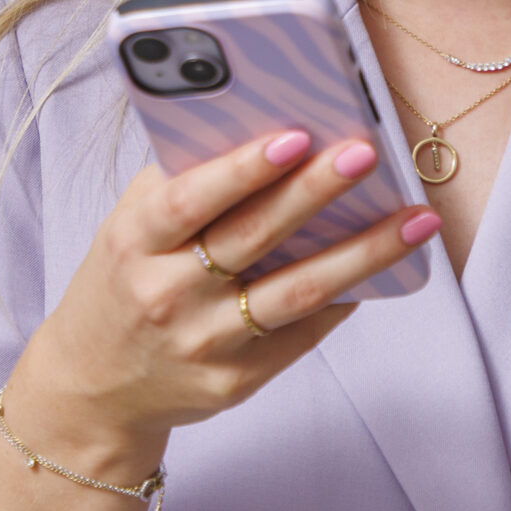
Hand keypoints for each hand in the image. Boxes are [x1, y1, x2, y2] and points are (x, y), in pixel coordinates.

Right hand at [5, 129, 440, 484]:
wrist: (93, 384)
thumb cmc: (124, 279)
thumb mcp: (130, 225)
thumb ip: (185, 180)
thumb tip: (269, 126)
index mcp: (136, 243)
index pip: (192, 199)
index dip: (243, 169)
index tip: (296, 135)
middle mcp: (169, 296)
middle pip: (255, 239)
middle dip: (316, 192)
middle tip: (367, 153)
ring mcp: (205, 344)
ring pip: (298, 292)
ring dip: (364, 253)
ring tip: (417, 219)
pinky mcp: (236, 380)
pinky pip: (304, 331)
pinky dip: (348, 294)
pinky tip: (387, 264)